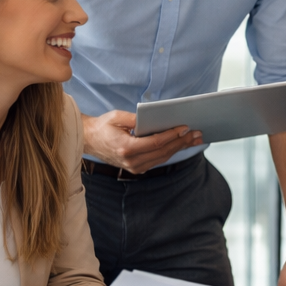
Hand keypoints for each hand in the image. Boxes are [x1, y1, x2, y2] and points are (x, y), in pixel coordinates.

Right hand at [82, 110, 200, 173]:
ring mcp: (134, 167)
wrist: (89, 140)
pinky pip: (158, 160)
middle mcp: (131, 161)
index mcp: (126, 148)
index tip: (185, 128)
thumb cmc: (103, 126)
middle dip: (181, 142)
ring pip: (163, 158)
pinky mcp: (137, 168)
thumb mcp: (117, 117)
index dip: (172, 135)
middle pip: (163, 152)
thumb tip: (155, 117)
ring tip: (194, 139)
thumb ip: (135, 118)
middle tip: (197, 133)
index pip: (155, 143)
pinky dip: (171, 152)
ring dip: (180, 148)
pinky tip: (181, 144)